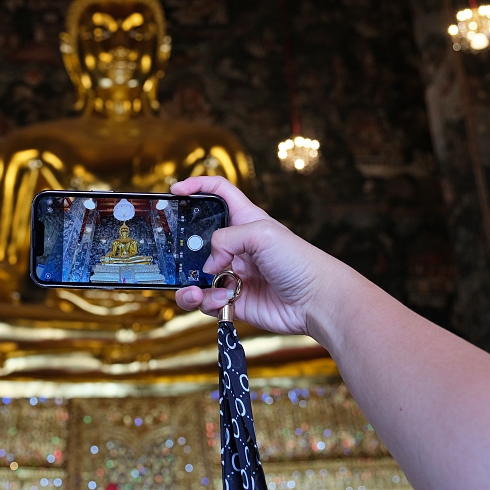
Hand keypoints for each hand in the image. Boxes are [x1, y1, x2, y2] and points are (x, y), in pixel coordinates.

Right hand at [172, 176, 349, 337]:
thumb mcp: (262, 233)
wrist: (315, 301)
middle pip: (197, 240)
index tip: (175, 191)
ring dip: (189, 285)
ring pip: (195, 277)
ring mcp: (232, 274)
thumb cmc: (299, 261)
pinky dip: (206, 302)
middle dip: (180, 250)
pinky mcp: (231, 300)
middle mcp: (235, 246)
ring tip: (195, 291)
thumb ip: (225, 239)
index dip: (197, 187)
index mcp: (244, 220)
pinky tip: (221, 301)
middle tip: (173, 257)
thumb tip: (207, 265)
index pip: (218, 193)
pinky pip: (206, 301)